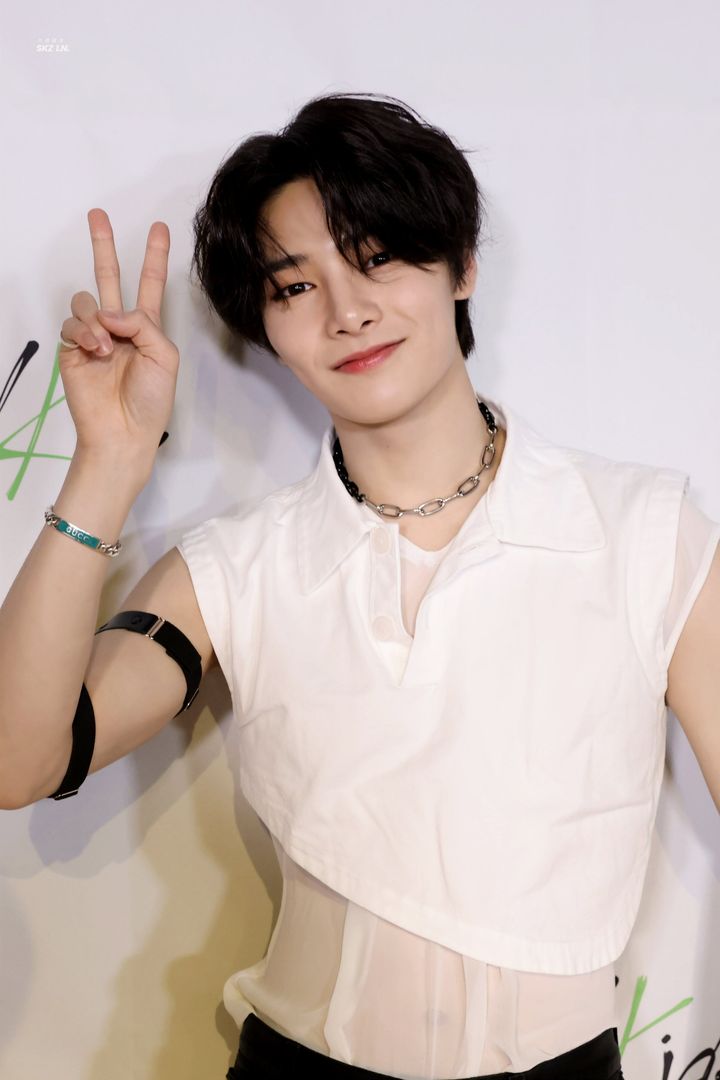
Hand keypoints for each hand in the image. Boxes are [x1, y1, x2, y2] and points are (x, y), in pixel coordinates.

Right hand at [58, 208, 179, 466]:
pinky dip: (85, 332)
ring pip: (86, 300)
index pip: (150, 284)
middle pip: (109, 277)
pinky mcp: (73, 348)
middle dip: (103, 245)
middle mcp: (119, 327)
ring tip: (107, 346)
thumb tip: (109, 311)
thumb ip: (144, 325)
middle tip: (98, 215)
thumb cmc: (151, 402)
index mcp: (147, 328)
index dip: (154, 257)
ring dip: (97, 319)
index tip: (160, 229)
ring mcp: (94, 336)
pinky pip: (72, 323)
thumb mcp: (164, 357)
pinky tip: (96, 349)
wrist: (124, 432)